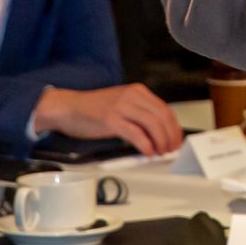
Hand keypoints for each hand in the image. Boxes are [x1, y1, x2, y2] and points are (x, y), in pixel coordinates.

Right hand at [32, 84, 184, 155]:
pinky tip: (147, 152)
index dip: (174, 127)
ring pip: (152, 124)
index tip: (176, 140)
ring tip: (160, 152)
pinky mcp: (111, 120)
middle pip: (162, 116)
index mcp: (137, 91)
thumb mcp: (122, 105)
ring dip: (160, 141)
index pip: (165, 109)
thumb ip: (139, 113)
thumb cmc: (93, 109)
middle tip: (171, 149)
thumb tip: (158, 132)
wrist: (68, 107)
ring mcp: (121, 107)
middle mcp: (132, 96)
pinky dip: (145, 144)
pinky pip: (136, 133)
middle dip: (170, 135)